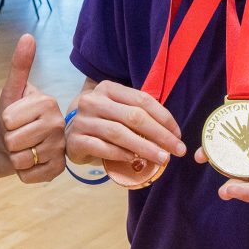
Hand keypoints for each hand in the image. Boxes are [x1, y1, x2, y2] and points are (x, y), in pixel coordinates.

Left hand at [0, 34, 65, 182]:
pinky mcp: (58, 171)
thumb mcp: (11, 91)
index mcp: (49, 103)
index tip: (13, 118)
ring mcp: (61, 150)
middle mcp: (60, 125)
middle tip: (17, 134)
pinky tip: (29, 161)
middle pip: (15, 141)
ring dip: (14, 156)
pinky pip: (28, 175)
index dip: (4, 121)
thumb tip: (28, 36)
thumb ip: (20, 65)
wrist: (13, 142)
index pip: (9, 120)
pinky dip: (22, 172)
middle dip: (8, 140)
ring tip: (22, 147)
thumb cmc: (12, 115)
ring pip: (20, 160)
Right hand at [65, 79, 185, 168]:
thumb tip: (172, 133)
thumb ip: (139, 114)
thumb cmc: (102, 121)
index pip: (142, 100)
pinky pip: (102, 148)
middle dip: (160, 134)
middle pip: (133, 116)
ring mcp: (82, 120)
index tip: (178, 134)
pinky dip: (121, 154)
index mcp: (108, 88)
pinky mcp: (75, 140)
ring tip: (162, 158)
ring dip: (144, 147)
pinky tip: (134, 160)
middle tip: (177, 150)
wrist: (70, 131)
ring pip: (119, 133)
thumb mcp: (118, 109)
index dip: (164, 117)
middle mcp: (93, 100)